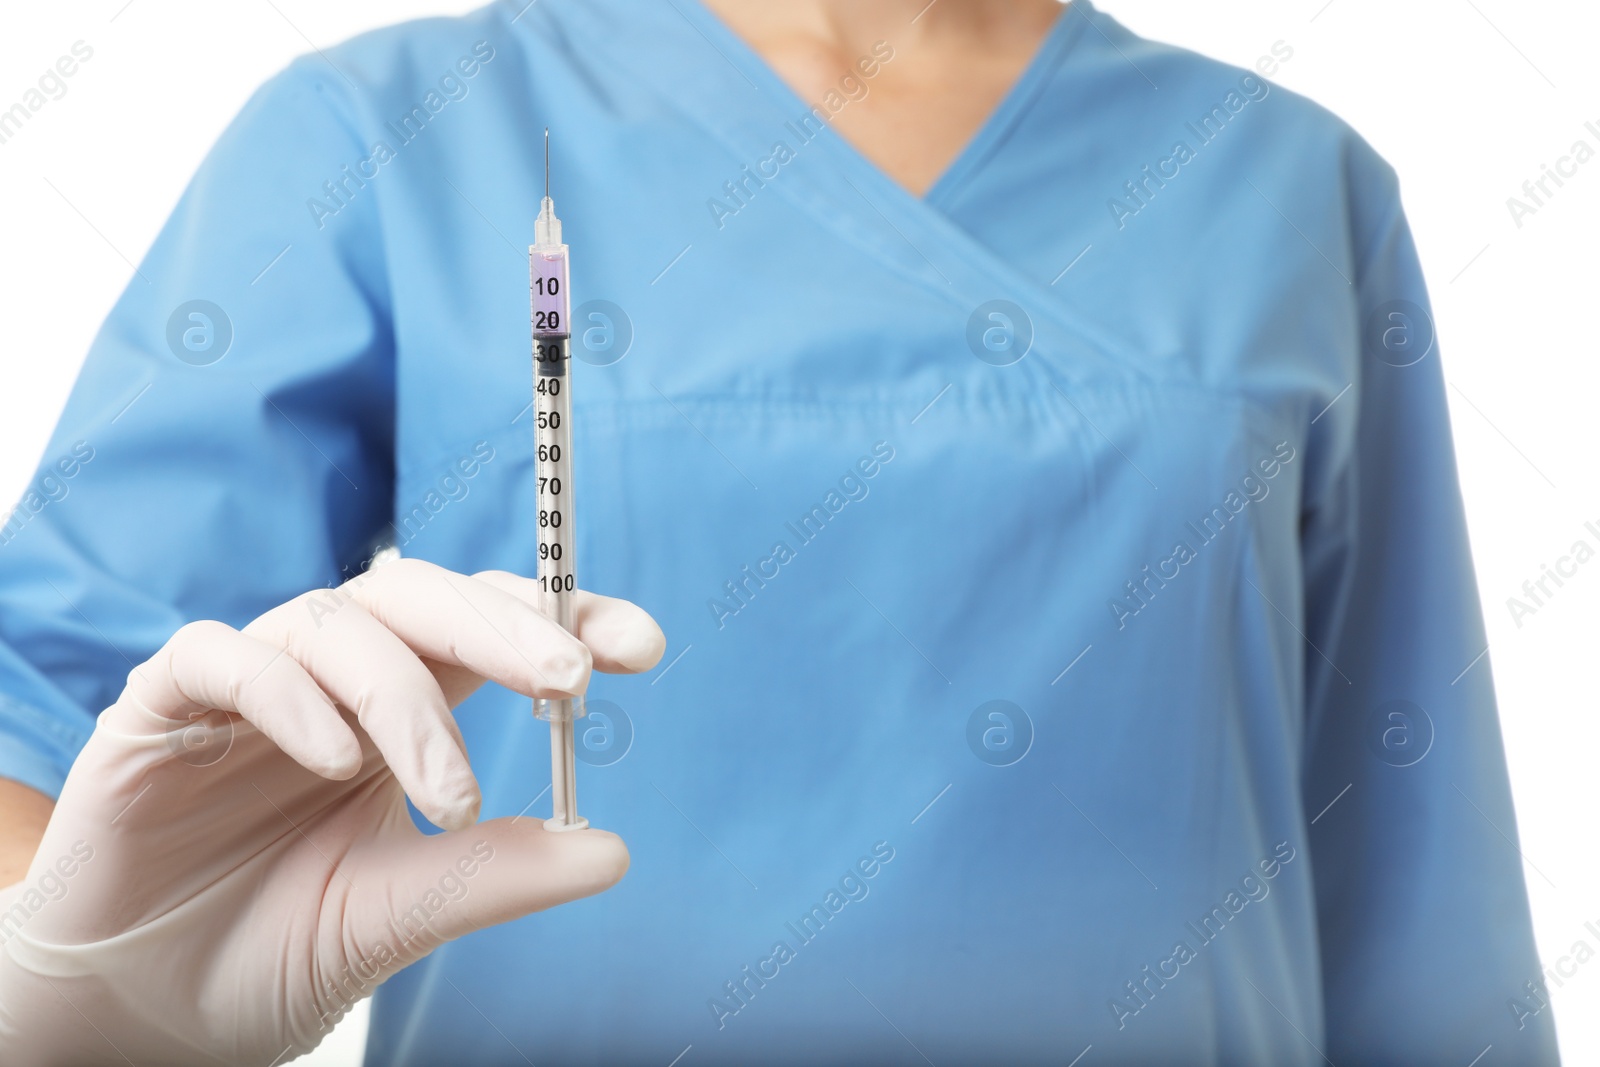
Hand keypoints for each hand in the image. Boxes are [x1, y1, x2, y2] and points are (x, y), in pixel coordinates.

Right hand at [0, 558, 663, 1065]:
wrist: (146, 1014)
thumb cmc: (272, 951)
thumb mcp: (401, 916)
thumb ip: (494, 875)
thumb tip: (612, 850)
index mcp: (400, 710)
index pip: (489, 629)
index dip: (562, 617)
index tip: (641, 645)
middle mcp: (330, 680)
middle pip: (421, 597)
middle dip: (505, 625)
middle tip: (571, 677)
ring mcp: (246, 688)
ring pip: (335, 622)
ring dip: (405, 698)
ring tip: (448, 796)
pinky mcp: (159, 711)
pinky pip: (220, 658)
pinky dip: (286, 695)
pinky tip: (335, 759)